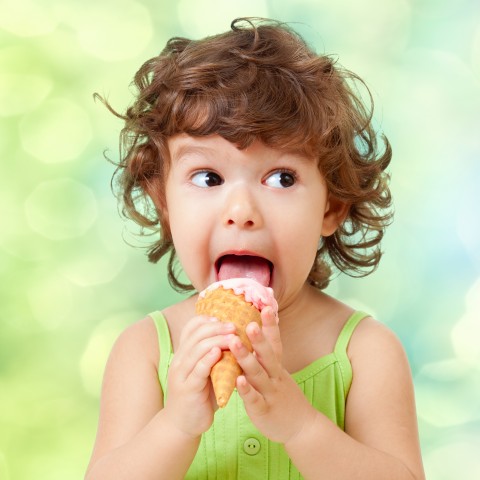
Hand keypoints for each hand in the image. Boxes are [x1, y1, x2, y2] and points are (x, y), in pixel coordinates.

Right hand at [164, 315, 236, 437]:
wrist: (183, 424)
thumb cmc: (200, 395)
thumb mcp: (205, 371)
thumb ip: (215, 356)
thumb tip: (237, 339)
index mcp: (184, 353)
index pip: (191, 327)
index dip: (207, 319)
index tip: (224, 317)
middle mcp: (180, 359)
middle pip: (196, 335)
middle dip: (217, 327)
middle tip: (235, 325)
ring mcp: (182, 373)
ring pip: (197, 349)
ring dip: (216, 340)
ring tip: (233, 336)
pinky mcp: (187, 388)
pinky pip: (198, 369)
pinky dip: (208, 359)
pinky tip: (219, 352)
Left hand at [230, 307, 316, 443]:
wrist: (301, 427)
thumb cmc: (283, 395)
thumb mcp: (277, 372)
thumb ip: (266, 354)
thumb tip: (255, 329)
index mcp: (277, 366)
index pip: (275, 341)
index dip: (271, 325)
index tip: (267, 306)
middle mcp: (275, 376)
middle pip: (267, 354)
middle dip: (258, 337)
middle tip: (249, 322)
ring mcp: (270, 392)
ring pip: (258, 373)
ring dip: (246, 357)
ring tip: (234, 343)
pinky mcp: (264, 410)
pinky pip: (254, 399)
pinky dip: (246, 390)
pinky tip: (237, 380)